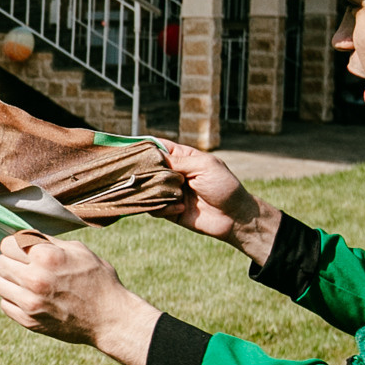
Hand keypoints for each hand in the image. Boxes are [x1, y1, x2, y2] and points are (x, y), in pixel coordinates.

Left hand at [0, 231, 161, 364]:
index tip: (23, 250)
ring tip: (28, 283)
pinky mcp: (29, 321)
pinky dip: (14, 300)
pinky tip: (31, 298)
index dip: (15, 245)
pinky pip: (5, 304)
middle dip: (11, 261)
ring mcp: (30, 303)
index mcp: (47, 257)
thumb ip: (47, 242)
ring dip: (10, 281)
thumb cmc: (97, 280)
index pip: (7, 244)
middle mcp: (35, 279)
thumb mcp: (78, 251)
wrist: (110, 318)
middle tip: (25, 266)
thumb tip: (21, 236)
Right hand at [151, 138, 279, 263]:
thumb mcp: (204, 166)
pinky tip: (180, 208)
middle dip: (142, 171)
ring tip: (166, 193)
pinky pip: (153, 207)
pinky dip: (162, 207)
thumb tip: (150, 156)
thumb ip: (177, 161)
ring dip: (152, 191)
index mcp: (182, 157)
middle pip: (147, 168)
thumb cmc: (224, 186)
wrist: (235, 217)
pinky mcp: (169, 210)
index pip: (157, 147)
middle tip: (140, 174)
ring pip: (146, 188)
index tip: (128, 148)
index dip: (143, 147)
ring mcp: (170, 191)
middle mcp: (173, 173)